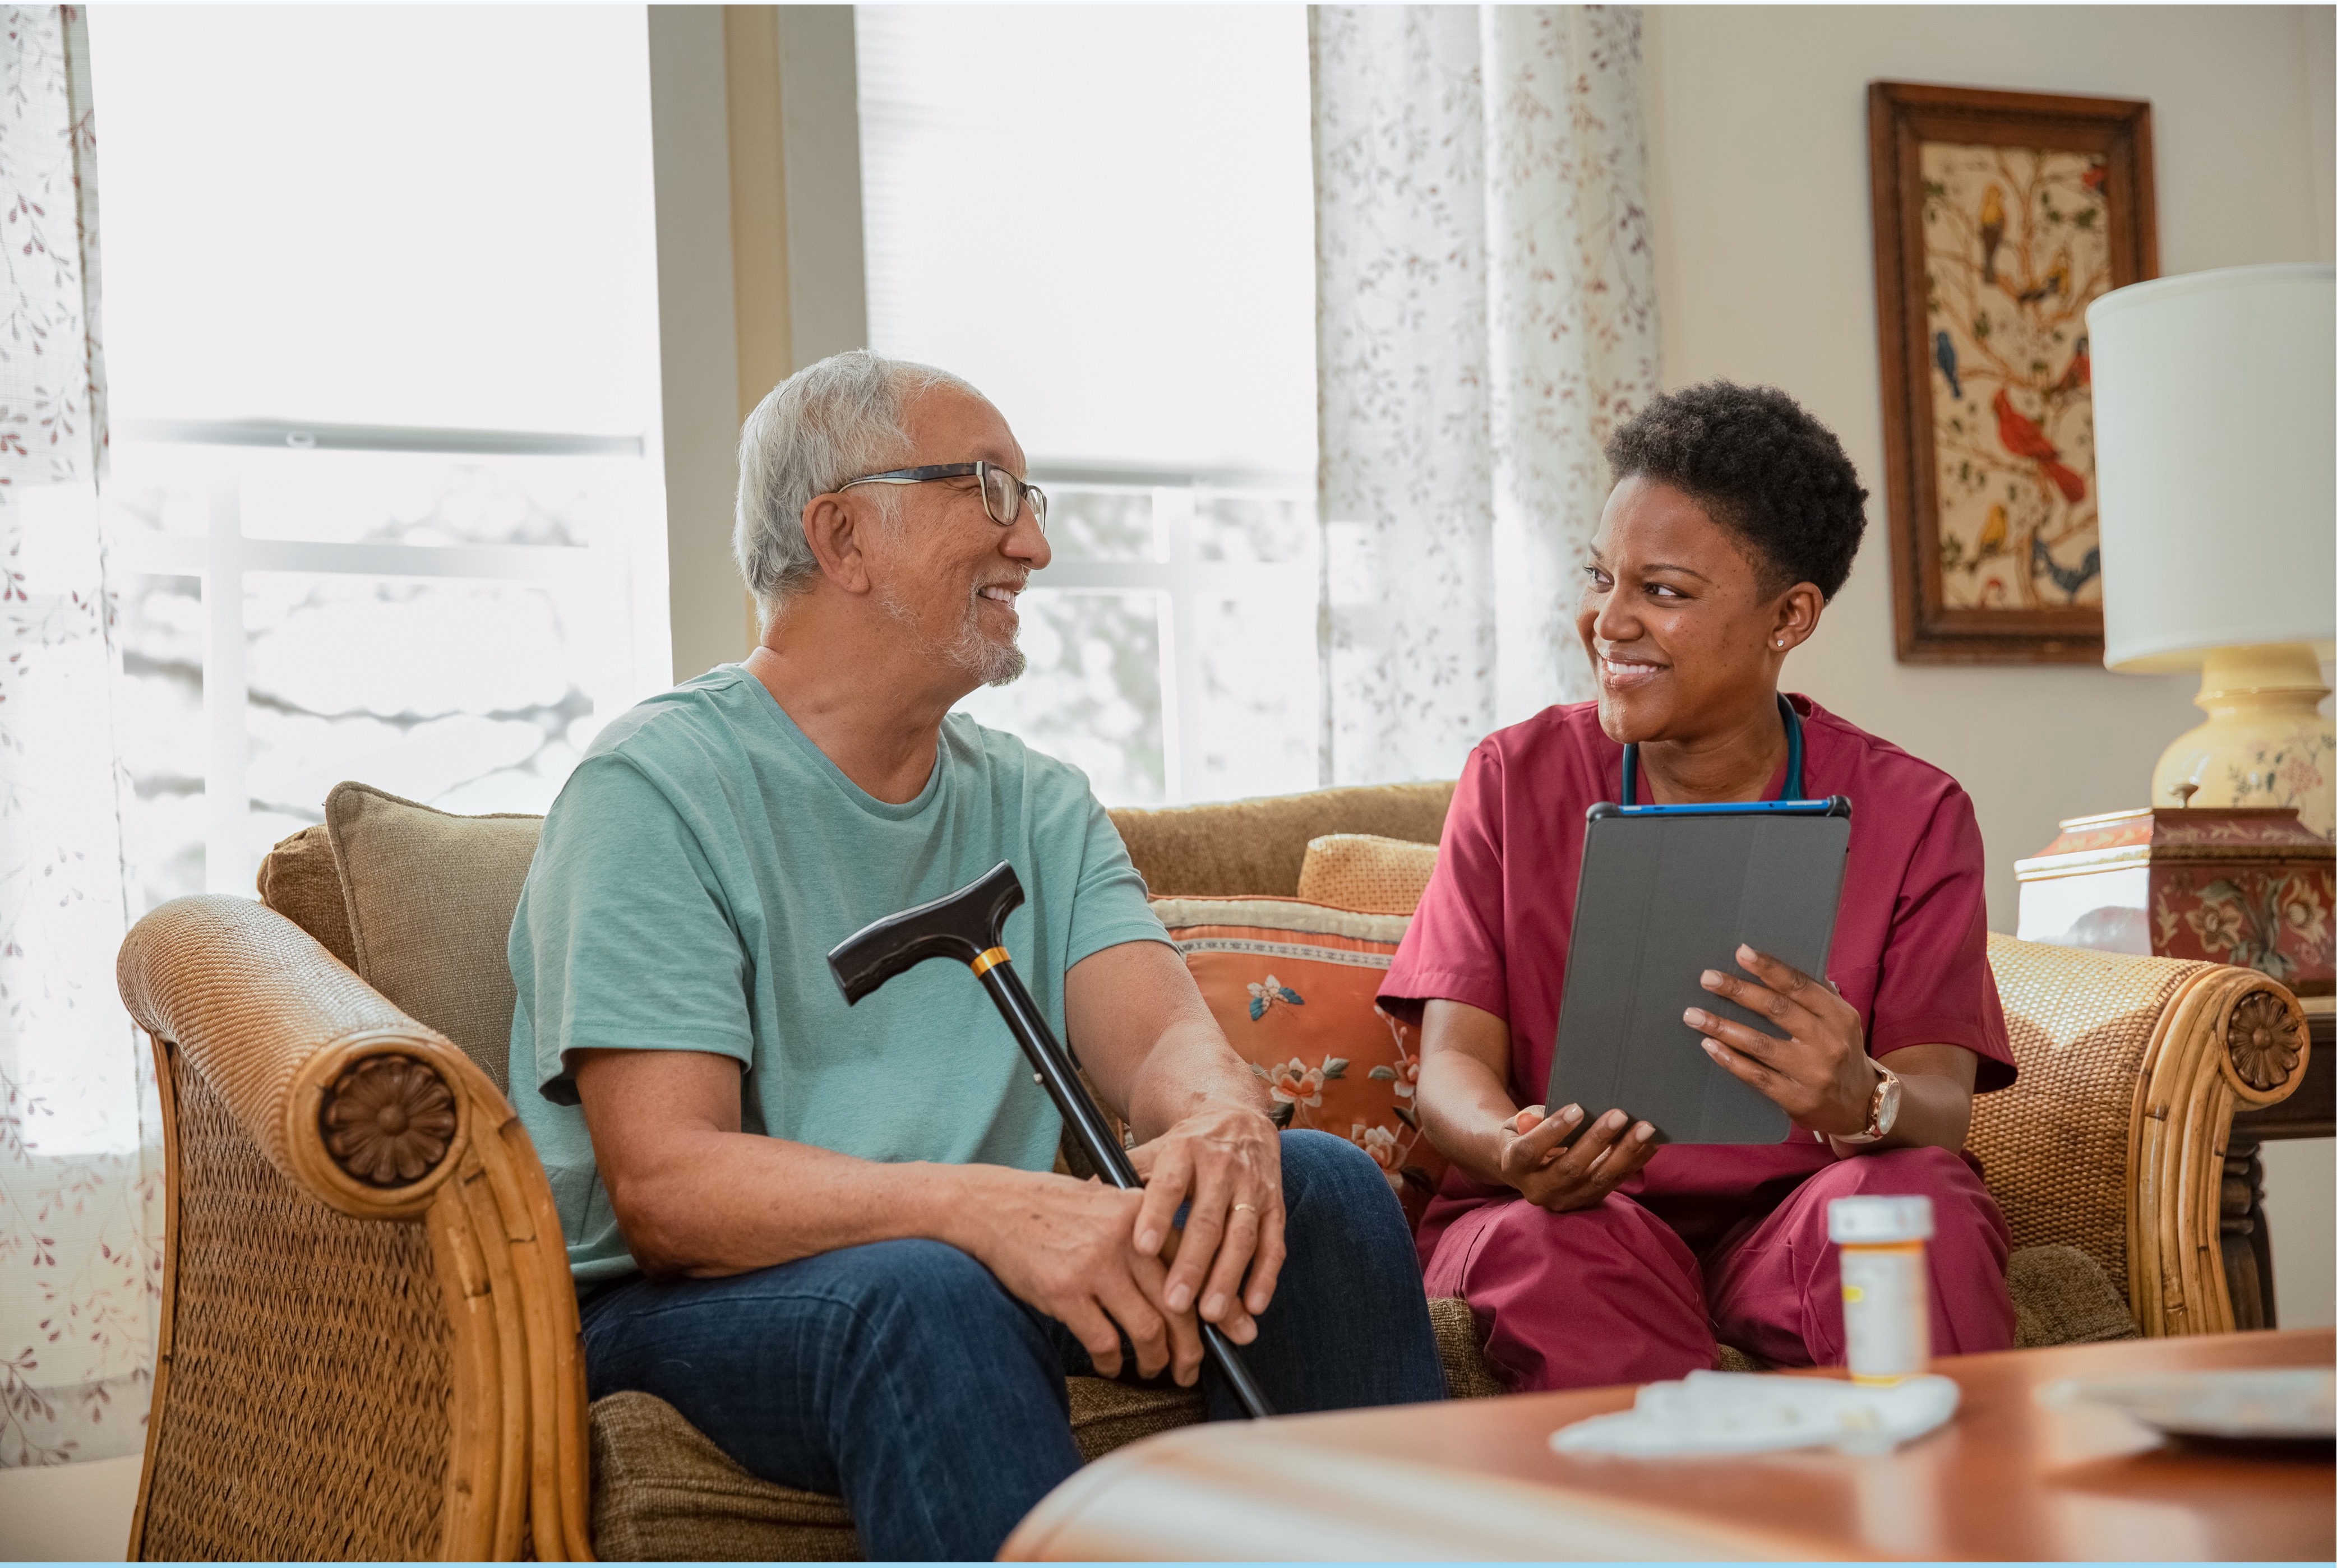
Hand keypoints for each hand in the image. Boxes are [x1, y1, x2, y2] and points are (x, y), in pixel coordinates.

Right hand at [960, 1168, 1203, 1383]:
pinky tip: (1110, 1365)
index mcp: (1141, 1215)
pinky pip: (1104, 1342)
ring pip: (1148, 1330)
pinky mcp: (1065, 1292)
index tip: (1233, 1329)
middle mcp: (1126, 1240)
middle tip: (1192, 1368)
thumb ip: (1144, 1233)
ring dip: (1156, 1360)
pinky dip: (1112, 1362)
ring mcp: (1095, 1266)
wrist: (994, 1206)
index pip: (1195, 1264)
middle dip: (1192, 1347)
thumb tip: (1183, 1278)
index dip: (1218, 1304)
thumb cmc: (1051, 1208)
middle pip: (1179, 1305)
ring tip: (1154, 1370)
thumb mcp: (1107, 1204)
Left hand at [1127, 1102, 1284, 1343]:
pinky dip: (1266, 1276)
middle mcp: (1221, 1168)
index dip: (1157, 1216)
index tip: (1142, 1248)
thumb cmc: (1185, 1147)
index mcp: (1183, 1152)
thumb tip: (1082, 1200)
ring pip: (1242, 1236)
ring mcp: (1252, 1187)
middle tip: (1174, 1304)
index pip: (1168, 1185)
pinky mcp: (1275, 1205)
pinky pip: (1274, 1243)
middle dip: (1192, 1264)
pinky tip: (1254, 1305)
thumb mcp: (1154, 1151)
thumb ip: (1125, 1178)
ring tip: (1213, 1315)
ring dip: (1228, 1277)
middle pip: (1207, 1220)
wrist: (1238, 1120)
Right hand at [1497, 1102, 1657, 1212]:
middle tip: (1620, 1115)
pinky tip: (1650, 1144)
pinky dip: (1634, 1163)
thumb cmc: (1522, 1136)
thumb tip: (1537, 1118)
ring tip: (1645, 1129)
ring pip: (1598, 1179)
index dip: (1554, 1130)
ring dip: (1624, 1153)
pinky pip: (1614, 1183)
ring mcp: (1564, 1200)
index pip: (1532, 1150)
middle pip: (1570, 1168)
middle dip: (1598, 1140)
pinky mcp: (1586, 1202)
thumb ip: (1528, 1121)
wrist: (1524, 1168)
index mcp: (1515, 1167)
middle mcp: (1538, 1190)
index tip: (1578, 1108)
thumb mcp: (1515, 1125)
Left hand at [1685, 944, 1878, 1137]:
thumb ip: (1815, 996)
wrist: (1862, 1105)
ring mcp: (1812, 1073)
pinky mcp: (1796, 1098)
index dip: (1770, 968)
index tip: (1741, 952)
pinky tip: (1710, 1046)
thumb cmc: (1841, 1052)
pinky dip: (1730, 1060)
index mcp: (1839, 1016)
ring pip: (1760, 1044)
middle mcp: (1827, 1042)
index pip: (1800, 986)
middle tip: (1707, 978)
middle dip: (1738, 991)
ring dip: (1723, 1027)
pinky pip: (1756, 1076)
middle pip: (1776, 1010)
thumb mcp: (1840, 1021)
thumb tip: (1776, 967)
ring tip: (1694, 1015)